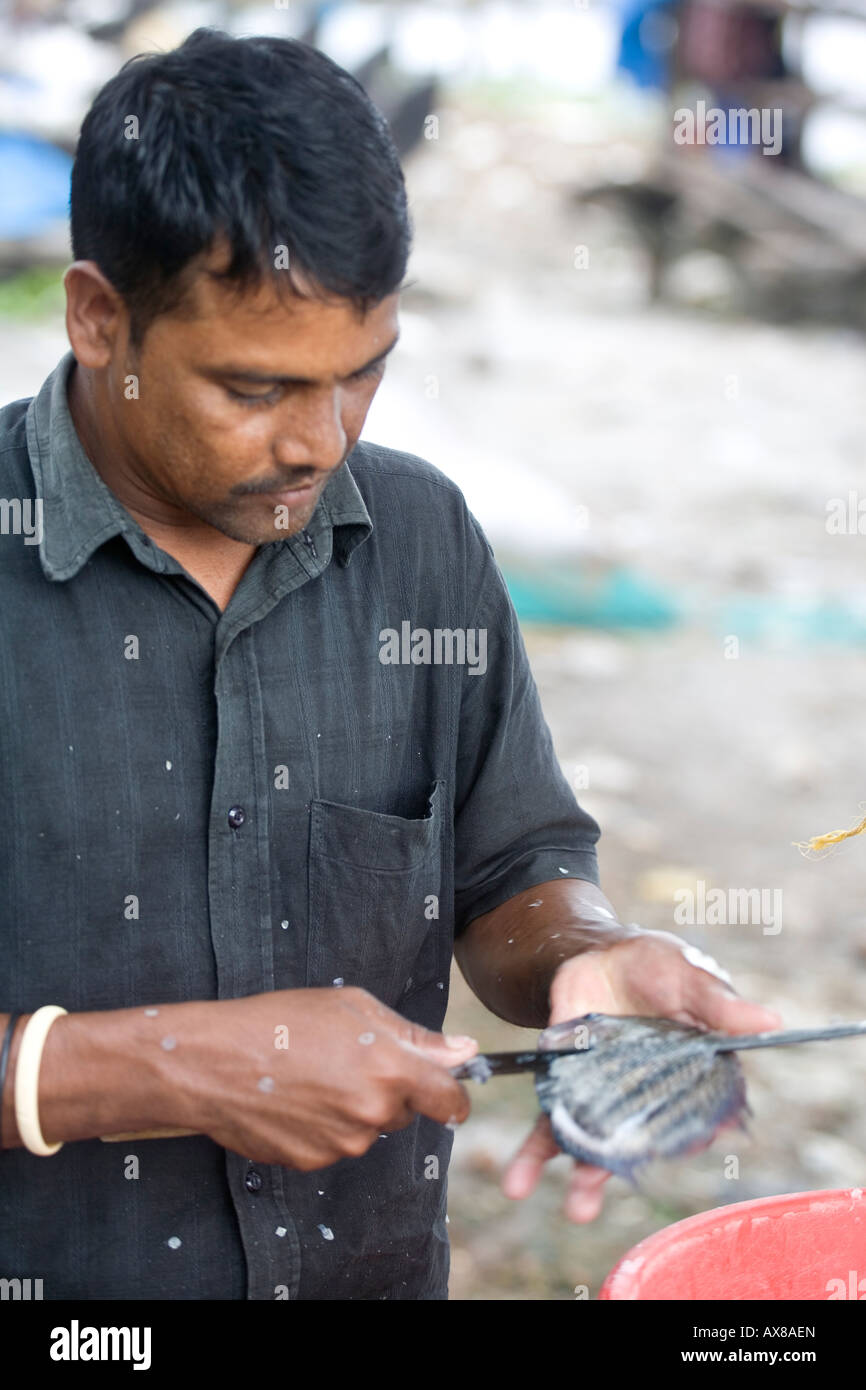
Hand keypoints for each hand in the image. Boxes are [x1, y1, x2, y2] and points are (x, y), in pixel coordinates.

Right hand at [171, 986, 477, 1168]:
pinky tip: (296, 1099)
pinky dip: (324, 1126)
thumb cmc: (282, 1022)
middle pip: (404, 1111)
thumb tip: (463, 1050)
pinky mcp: (313, 1162)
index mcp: (392, 1071)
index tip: (447, 1093)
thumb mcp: (354, 1007)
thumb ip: (414, 1035)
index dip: (454, 1096)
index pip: (450, 1101)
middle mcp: (374, 1114)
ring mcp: (343, 1144)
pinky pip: (335, 1144)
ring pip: (368, 1129)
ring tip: (313, 1075)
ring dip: (354, 1108)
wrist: (216, 1062)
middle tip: (348, 1061)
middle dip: (389, 1091)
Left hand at [502, 928, 781, 1221]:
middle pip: (644, 1139)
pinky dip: (536, 1153)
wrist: (595, 953)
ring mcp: (607, 1098)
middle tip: (618, 1192)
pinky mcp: (568, 1088)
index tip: (697, 1141)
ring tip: (576, 1210)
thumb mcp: (688, 975)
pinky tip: (518, 1181)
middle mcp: (650, 1099)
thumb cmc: (658, 966)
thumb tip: (770, 1020)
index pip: (702, 1113)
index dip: (699, 1129)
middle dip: (629, 1167)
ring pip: (597, 1142)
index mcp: (692, 1078)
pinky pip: (551, 1123)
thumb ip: (719, 1004)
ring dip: (584, 1177)